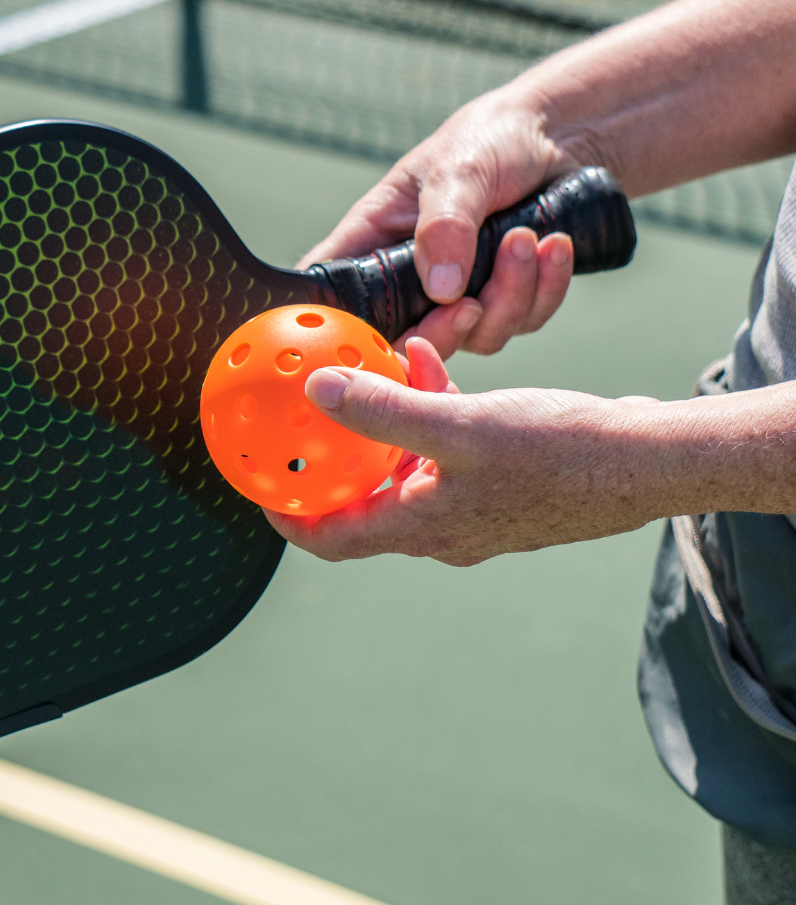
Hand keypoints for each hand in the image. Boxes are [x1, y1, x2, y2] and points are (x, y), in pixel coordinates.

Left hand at [266, 339, 662, 565]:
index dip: (288, 516)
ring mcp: (474, 509)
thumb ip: (384, 412)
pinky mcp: (502, 484)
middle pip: (367, 496)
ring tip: (389, 366)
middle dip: (342, 451)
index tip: (259, 486)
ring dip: (393, 418)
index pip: (330, 538)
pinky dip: (434, 414)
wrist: (644, 462)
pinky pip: (448, 450)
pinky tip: (438, 368)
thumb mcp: (459, 425)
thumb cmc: (558, 452)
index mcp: (421, 527)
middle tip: (315, 413)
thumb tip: (319, 393)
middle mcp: (442, 528)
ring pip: (410, 463)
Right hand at [297, 89, 589, 357]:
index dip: (341, 333)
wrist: (561, 135)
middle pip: (408, 342)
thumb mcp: (459, 171)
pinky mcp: (503, 300)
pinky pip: (522, 321)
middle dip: (449, 329)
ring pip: (475, 336)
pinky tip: (554, 246)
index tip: (380, 339)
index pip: (333, 300)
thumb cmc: (490, 139)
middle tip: (475, 301)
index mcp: (373, 242)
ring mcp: (457, 296)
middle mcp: (409, 278)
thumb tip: (441, 290)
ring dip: (511, 294)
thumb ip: (445, 227)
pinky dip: (543, 289)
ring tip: (528, 238)